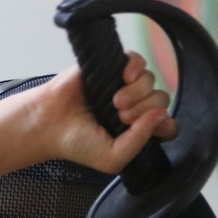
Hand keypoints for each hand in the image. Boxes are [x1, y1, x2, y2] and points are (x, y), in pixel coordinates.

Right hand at [30, 51, 177, 174]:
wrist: (49, 122)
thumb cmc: (77, 143)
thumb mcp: (112, 158)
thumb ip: (139, 141)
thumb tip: (161, 114)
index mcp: (137, 131)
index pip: (168, 125)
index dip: (163, 125)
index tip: (145, 129)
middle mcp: (134, 107)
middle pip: (161, 100)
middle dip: (144, 109)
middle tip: (121, 117)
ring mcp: (125, 86)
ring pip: (150, 81)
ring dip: (137, 92)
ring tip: (114, 101)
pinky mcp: (113, 67)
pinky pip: (138, 60)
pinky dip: (135, 67)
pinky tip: (124, 78)